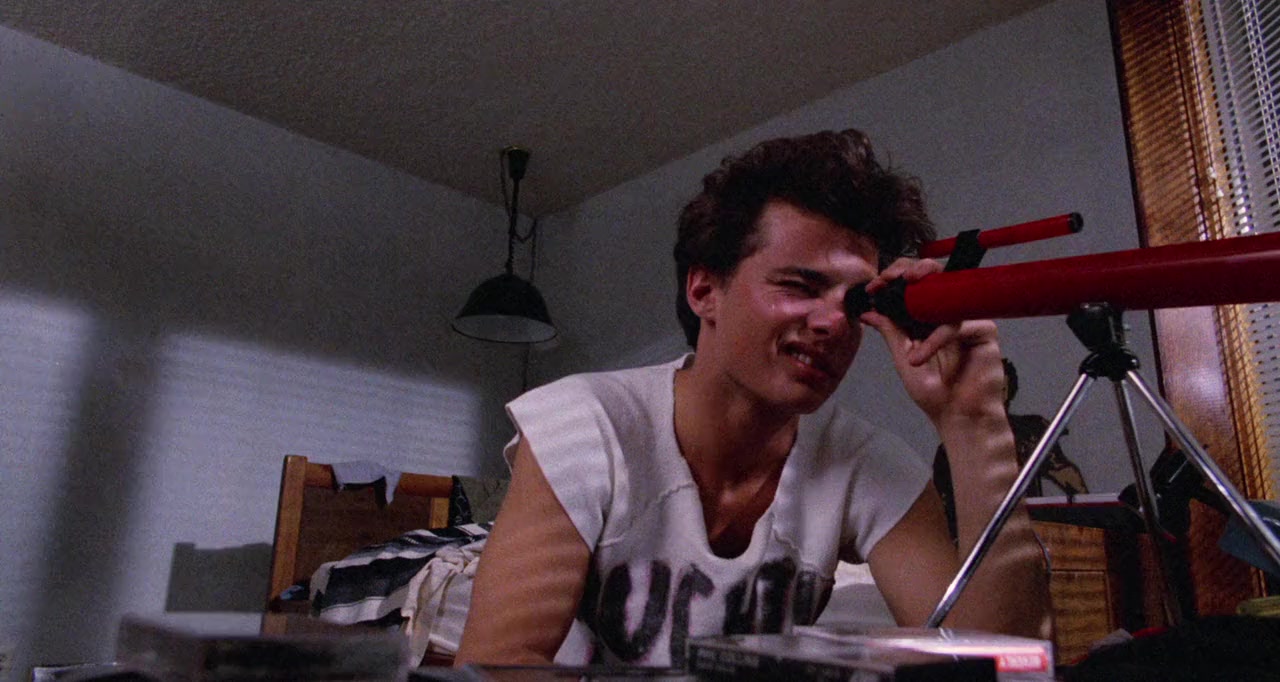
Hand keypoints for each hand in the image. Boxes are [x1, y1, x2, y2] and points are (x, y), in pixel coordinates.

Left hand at [859, 258, 1005, 424]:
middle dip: (910, 270)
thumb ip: (890, 331)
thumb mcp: (903, 357)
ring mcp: (967, 319)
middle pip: (934, 278)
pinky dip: (936, 339)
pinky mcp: (984, 330)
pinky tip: (918, 357)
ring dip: (923, 290)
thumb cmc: (933, 392)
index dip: (894, 278)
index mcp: (928, 317)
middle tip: (889, 277)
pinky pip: (957, 325)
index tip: (873, 286)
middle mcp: (948, 313)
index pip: (915, 286)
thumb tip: (868, 310)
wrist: (957, 417)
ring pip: (948, 293)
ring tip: (902, 288)